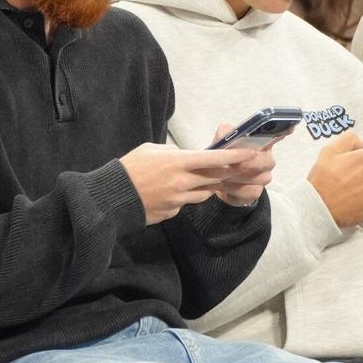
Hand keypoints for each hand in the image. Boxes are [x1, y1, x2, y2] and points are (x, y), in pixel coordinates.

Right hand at [119, 142, 244, 223]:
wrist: (112, 197)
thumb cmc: (129, 169)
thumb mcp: (151, 150)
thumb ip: (174, 152)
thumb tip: (187, 156)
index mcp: (177, 162)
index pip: (213, 159)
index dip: (235, 156)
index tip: (250, 153)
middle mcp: (182, 182)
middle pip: (216, 178)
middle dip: (231, 173)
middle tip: (242, 169)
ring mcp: (178, 199)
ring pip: (205, 193)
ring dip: (206, 187)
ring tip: (194, 180)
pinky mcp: (173, 212)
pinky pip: (186, 204)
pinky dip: (185, 197)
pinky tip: (171, 193)